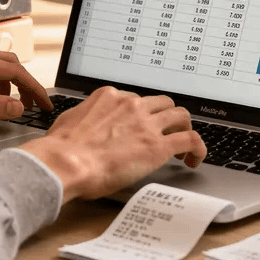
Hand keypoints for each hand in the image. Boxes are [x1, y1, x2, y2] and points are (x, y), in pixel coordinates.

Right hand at [20, 86, 205, 201]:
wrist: (66, 163)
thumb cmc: (61, 149)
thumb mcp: (69, 120)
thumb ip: (83, 117)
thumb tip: (82, 122)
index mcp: (109, 96)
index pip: (134, 99)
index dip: (140, 114)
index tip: (140, 125)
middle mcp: (131, 105)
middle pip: (162, 103)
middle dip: (165, 117)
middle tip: (164, 133)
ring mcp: (147, 124)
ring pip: (180, 115)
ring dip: (183, 128)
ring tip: (182, 146)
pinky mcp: (158, 146)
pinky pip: (190, 139)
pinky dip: (197, 148)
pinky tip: (194, 159)